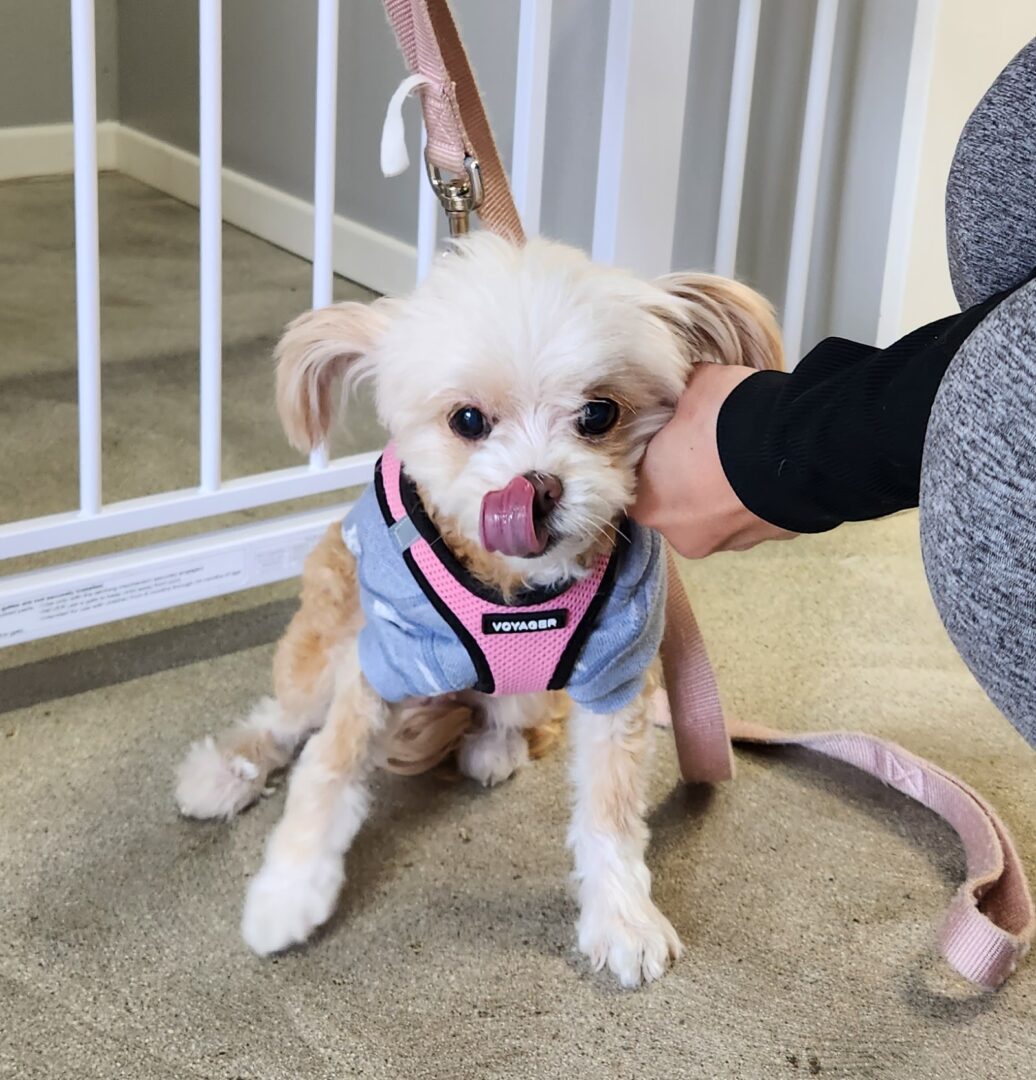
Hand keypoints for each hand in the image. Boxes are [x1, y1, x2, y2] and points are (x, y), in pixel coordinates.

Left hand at [632, 363, 796, 557]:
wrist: (801, 442)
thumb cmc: (728, 419)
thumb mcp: (690, 389)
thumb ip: (674, 401)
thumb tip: (678, 393)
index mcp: (650, 505)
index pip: (639, 483)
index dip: (656, 457)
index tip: (673, 437)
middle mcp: (685, 536)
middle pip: (680, 502)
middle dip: (694, 477)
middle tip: (713, 443)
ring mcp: (732, 543)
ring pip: (721, 512)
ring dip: (728, 490)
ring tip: (745, 454)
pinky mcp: (772, 539)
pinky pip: (757, 513)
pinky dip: (760, 495)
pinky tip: (769, 467)